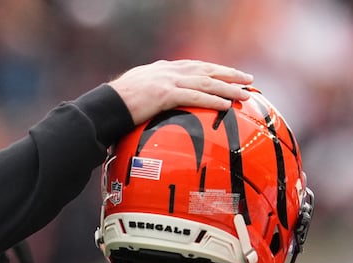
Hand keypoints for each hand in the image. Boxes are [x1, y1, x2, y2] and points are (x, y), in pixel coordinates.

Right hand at [108, 59, 253, 124]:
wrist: (105, 105)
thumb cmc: (116, 104)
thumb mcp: (136, 92)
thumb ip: (151, 93)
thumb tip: (157, 105)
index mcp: (162, 69)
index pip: (194, 67)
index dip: (214, 70)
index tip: (230, 74)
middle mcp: (168, 71)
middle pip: (206, 70)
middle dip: (229, 74)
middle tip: (248, 79)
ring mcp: (167, 81)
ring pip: (205, 82)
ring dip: (228, 87)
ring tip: (244, 93)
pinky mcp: (165, 94)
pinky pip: (195, 96)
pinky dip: (213, 100)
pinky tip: (226, 105)